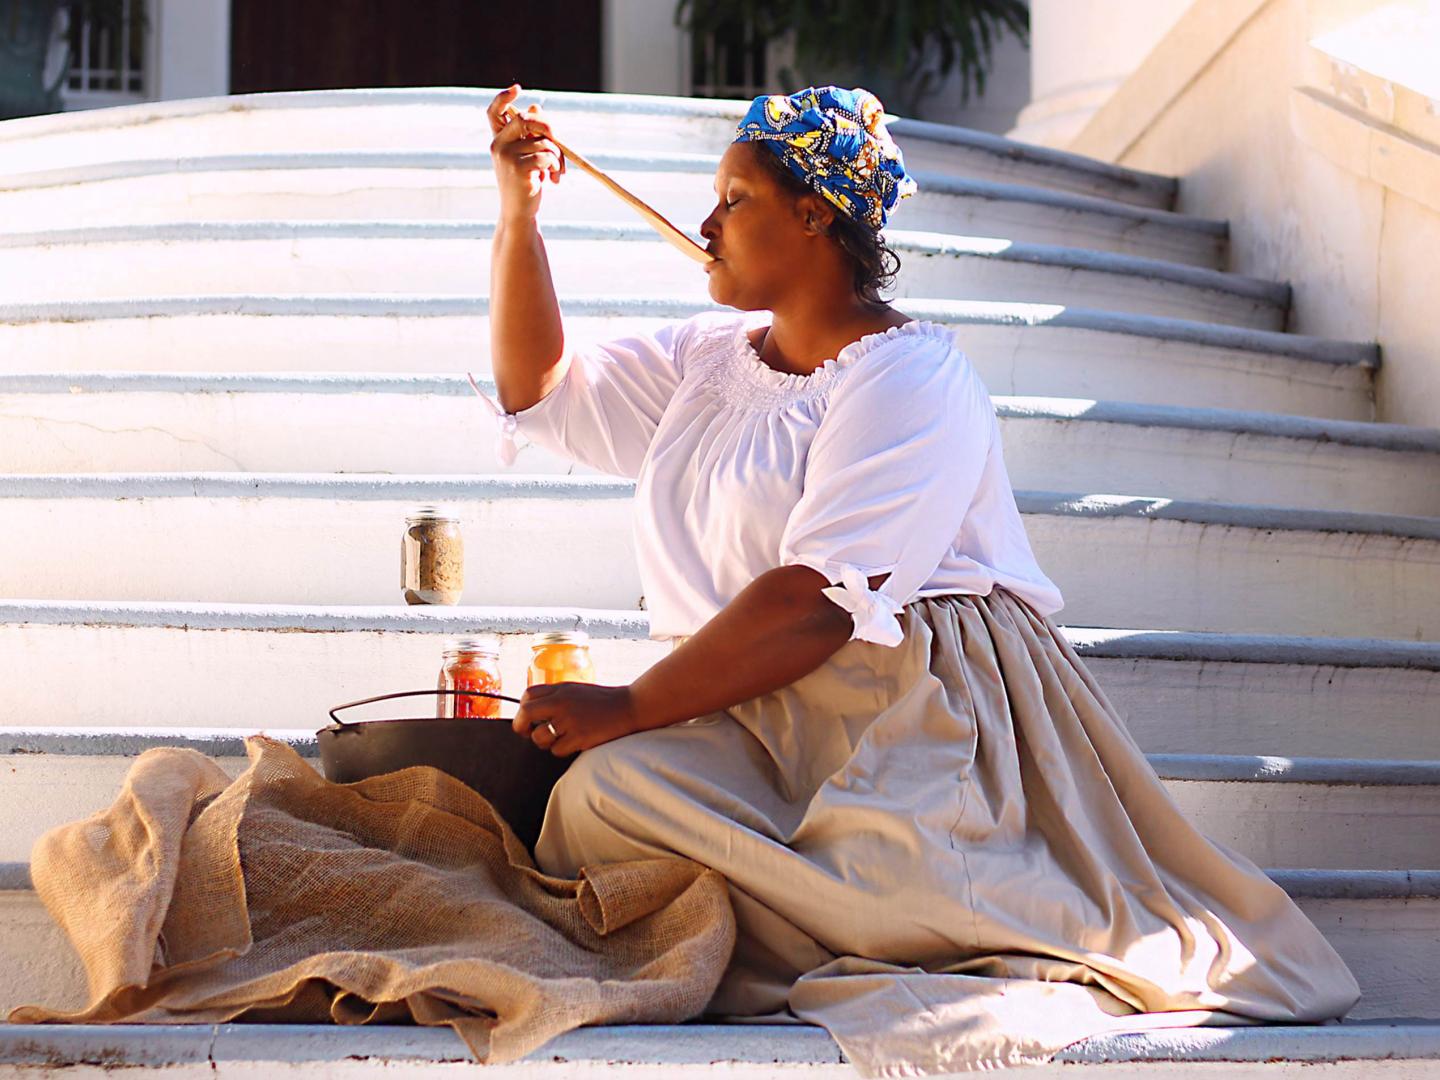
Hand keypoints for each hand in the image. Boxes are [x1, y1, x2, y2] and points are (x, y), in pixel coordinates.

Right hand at [487, 83, 565, 221]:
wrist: (518, 214)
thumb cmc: (525, 185)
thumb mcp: (527, 157)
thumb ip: (531, 135)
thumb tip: (536, 108)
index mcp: (498, 140)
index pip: (494, 112)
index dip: (503, 98)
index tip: (517, 89)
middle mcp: (498, 145)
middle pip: (527, 119)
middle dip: (549, 128)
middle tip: (558, 143)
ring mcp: (506, 155)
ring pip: (544, 141)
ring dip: (557, 156)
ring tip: (556, 172)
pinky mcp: (518, 167)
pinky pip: (547, 155)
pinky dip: (556, 166)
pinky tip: (552, 180)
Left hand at [513, 683, 640, 756]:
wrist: (630, 707)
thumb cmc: (603, 701)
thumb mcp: (577, 691)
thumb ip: (556, 698)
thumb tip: (532, 713)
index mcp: (561, 689)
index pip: (528, 695)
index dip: (522, 708)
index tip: (526, 718)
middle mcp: (562, 703)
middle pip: (526, 714)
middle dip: (521, 727)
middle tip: (527, 733)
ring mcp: (570, 720)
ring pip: (540, 737)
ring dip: (546, 742)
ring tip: (560, 738)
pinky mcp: (579, 737)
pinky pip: (557, 750)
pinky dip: (563, 750)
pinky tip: (575, 743)